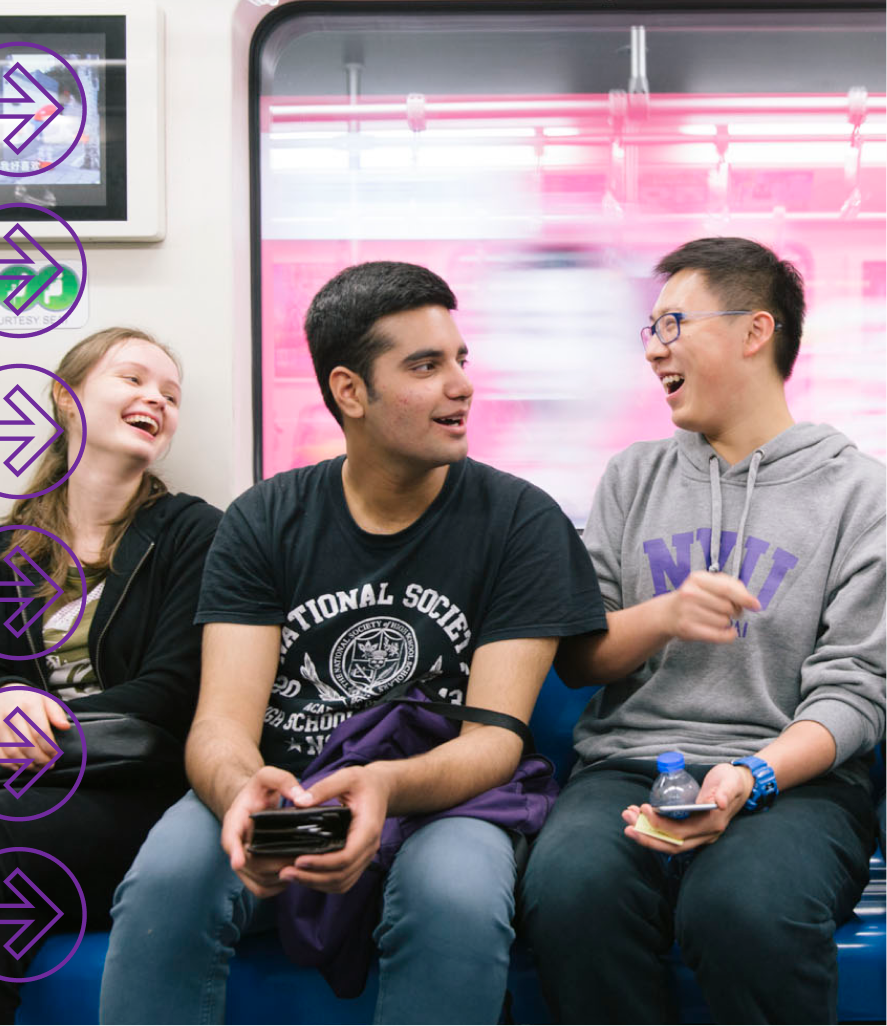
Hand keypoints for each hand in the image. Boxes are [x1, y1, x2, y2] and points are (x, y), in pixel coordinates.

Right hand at [0, 685, 69, 771]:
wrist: (5, 692)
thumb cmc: (27, 698)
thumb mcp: (46, 699)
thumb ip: (56, 713)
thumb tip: (65, 726)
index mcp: (29, 705)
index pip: (40, 731)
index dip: (50, 747)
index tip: (56, 755)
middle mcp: (11, 716)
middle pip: (27, 744)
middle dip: (40, 759)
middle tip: (49, 765)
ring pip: (13, 751)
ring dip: (27, 764)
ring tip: (38, 767)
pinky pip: (0, 755)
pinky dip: (11, 764)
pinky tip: (22, 766)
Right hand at [222, 765, 305, 897]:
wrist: (252, 803)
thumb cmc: (259, 790)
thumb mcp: (268, 776)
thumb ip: (284, 781)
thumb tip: (301, 799)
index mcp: (235, 821)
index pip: (230, 838)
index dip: (234, 851)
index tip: (238, 861)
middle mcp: (236, 845)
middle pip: (249, 865)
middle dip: (274, 864)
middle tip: (299, 857)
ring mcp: (242, 861)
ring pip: (257, 881)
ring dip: (279, 877)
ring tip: (301, 866)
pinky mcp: (251, 873)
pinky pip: (261, 889)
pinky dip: (277, 887)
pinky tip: (294, 876)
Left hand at [277, 764, 391, 894]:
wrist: (380, 789)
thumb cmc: (364, 783)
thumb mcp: (346, 777)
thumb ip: (324, 788)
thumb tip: (300, 802)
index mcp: (368, 828)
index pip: (346, 857)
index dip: (322, 863)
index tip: (299, 860)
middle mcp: (369, 847)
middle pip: (342, 875)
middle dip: (312, 878)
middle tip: (285, 872)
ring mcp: (364, 856)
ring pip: (341, 882)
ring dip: (315, 883)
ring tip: (289, 875)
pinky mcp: (357, 859)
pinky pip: (342, 880)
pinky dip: (323, 882)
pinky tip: (304, 875)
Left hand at [622, 762, 753, 852]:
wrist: (741, 785)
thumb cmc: (732, 781)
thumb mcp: (729, 782)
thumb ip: (724, 792)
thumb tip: (720, 802)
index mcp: (712, 825)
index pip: (681, 832)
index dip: (661, 825)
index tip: (644, 809)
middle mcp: (704, 835)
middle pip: (671, 843)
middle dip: (647, 834)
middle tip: (626, 820)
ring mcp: (698, 834)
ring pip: (668, 841)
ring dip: (646, 832)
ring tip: (628, 816)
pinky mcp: (692, 829)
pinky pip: (670, 834)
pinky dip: (653, 828)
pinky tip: (639, 816)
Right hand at [665, 572, 760, 643]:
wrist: (668, 613)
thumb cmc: (696, 597)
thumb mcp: (709, 584)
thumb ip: (732, 586)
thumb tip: (752, 602)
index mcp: (697, 578)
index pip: (727, 589)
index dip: (745, 598)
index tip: (756, 605)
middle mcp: (690, 593)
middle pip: (728, 606)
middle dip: (734, 610)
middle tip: (728, 610)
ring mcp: (687, 611)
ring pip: (724, 621)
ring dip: (726, 622)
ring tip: (716, 618)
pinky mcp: (687, 628)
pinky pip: (718, 635)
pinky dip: (728, 635)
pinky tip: (728, 632)